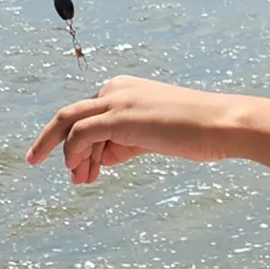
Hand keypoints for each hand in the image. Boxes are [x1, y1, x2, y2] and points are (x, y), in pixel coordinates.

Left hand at [26, 75, 237, 183]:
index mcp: (126, 89)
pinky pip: (81, 134)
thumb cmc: (199, 131)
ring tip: (73, 179)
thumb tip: (106, 155)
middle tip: (47, 164)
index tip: (86, 169)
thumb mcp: (157, 135)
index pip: (91, 115)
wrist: (222, 124)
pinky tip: (75, 169)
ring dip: (66, 153)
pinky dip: (73, 152)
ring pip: (70, 123)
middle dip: (56, 142)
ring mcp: (116, 102)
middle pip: (71, 115)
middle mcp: (116, 90)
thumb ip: (129, 141)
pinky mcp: (119, 118)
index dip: (83, 144)